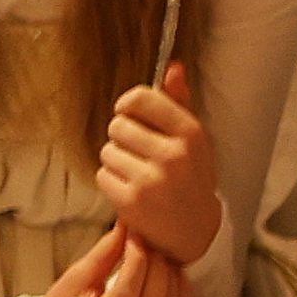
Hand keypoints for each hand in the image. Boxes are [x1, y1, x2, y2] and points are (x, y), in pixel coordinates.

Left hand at [97, 65, 219, 267]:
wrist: (194, 230)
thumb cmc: (190, 177)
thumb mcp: (192, 138)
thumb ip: (178, 101)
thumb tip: (172, 66)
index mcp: (191, 133)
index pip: (140, 98)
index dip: (128, 105)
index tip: (131, 114)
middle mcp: (173, 155)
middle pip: (118, 124)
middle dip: (122, 137)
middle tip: (140, 154)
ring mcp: (152, 179)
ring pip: (107, 150)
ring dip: (116, 160)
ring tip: (137, 173)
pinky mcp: (131, 201)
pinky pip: (102, 175)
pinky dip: (111, 181)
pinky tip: (131, 190)